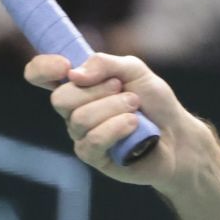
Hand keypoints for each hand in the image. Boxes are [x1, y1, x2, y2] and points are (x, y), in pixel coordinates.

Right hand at [25, 51, 206, 185]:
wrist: (178, 135)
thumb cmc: (155, 102)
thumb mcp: (135, 70)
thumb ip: (105, 63)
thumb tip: (74, 74)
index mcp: (78, 85)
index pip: (40, 75)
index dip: (42, 68)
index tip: (65, 65)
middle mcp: (73, 111)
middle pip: (60, 99)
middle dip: (96, 91)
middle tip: (124, 90)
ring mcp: (81, 135)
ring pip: (79, 119)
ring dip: (114, 108)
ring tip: (136, 109)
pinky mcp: (94, 157)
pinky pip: (93, 141)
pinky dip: (117, 128)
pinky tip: (134, 126)